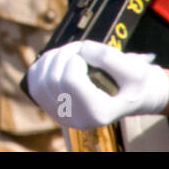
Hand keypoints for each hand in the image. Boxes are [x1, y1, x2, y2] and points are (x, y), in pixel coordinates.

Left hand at [26, 40, 168, 128]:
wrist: (129, 95)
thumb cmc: (133, 83)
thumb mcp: (135, 69)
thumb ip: (110, 58)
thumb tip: (81, 49)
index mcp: (97, 114)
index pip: (70, 80)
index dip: (76, 57)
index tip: (88, 53)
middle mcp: (75, 119)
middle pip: (52, 77)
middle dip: (65, 53)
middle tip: (81, 48)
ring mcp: (60, 114)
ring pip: (40, 78)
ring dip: (53, 56)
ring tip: (72, 53)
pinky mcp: (49, 106)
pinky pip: (34, 80)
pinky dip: (43, 64)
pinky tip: (59, 60)